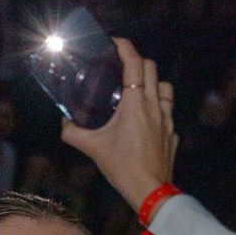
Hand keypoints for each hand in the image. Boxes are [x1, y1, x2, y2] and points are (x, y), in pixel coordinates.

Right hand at [59, 37, 176, 213]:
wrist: (150, 192)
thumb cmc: (123, 167)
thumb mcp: (93, 148)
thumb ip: (73, 133)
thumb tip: (63, 124)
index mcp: (136, 104)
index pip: (134, 63)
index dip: (125, 47)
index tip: (114, 42)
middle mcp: (155, 106)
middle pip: (151, 68)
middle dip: (137, 61)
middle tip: (121, 66)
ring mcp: (167, 119)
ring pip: (165, 86)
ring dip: (152, 82)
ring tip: (138, 90)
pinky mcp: (173, 133)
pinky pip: (169, 111)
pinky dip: (159, 107)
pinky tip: (147, 119)